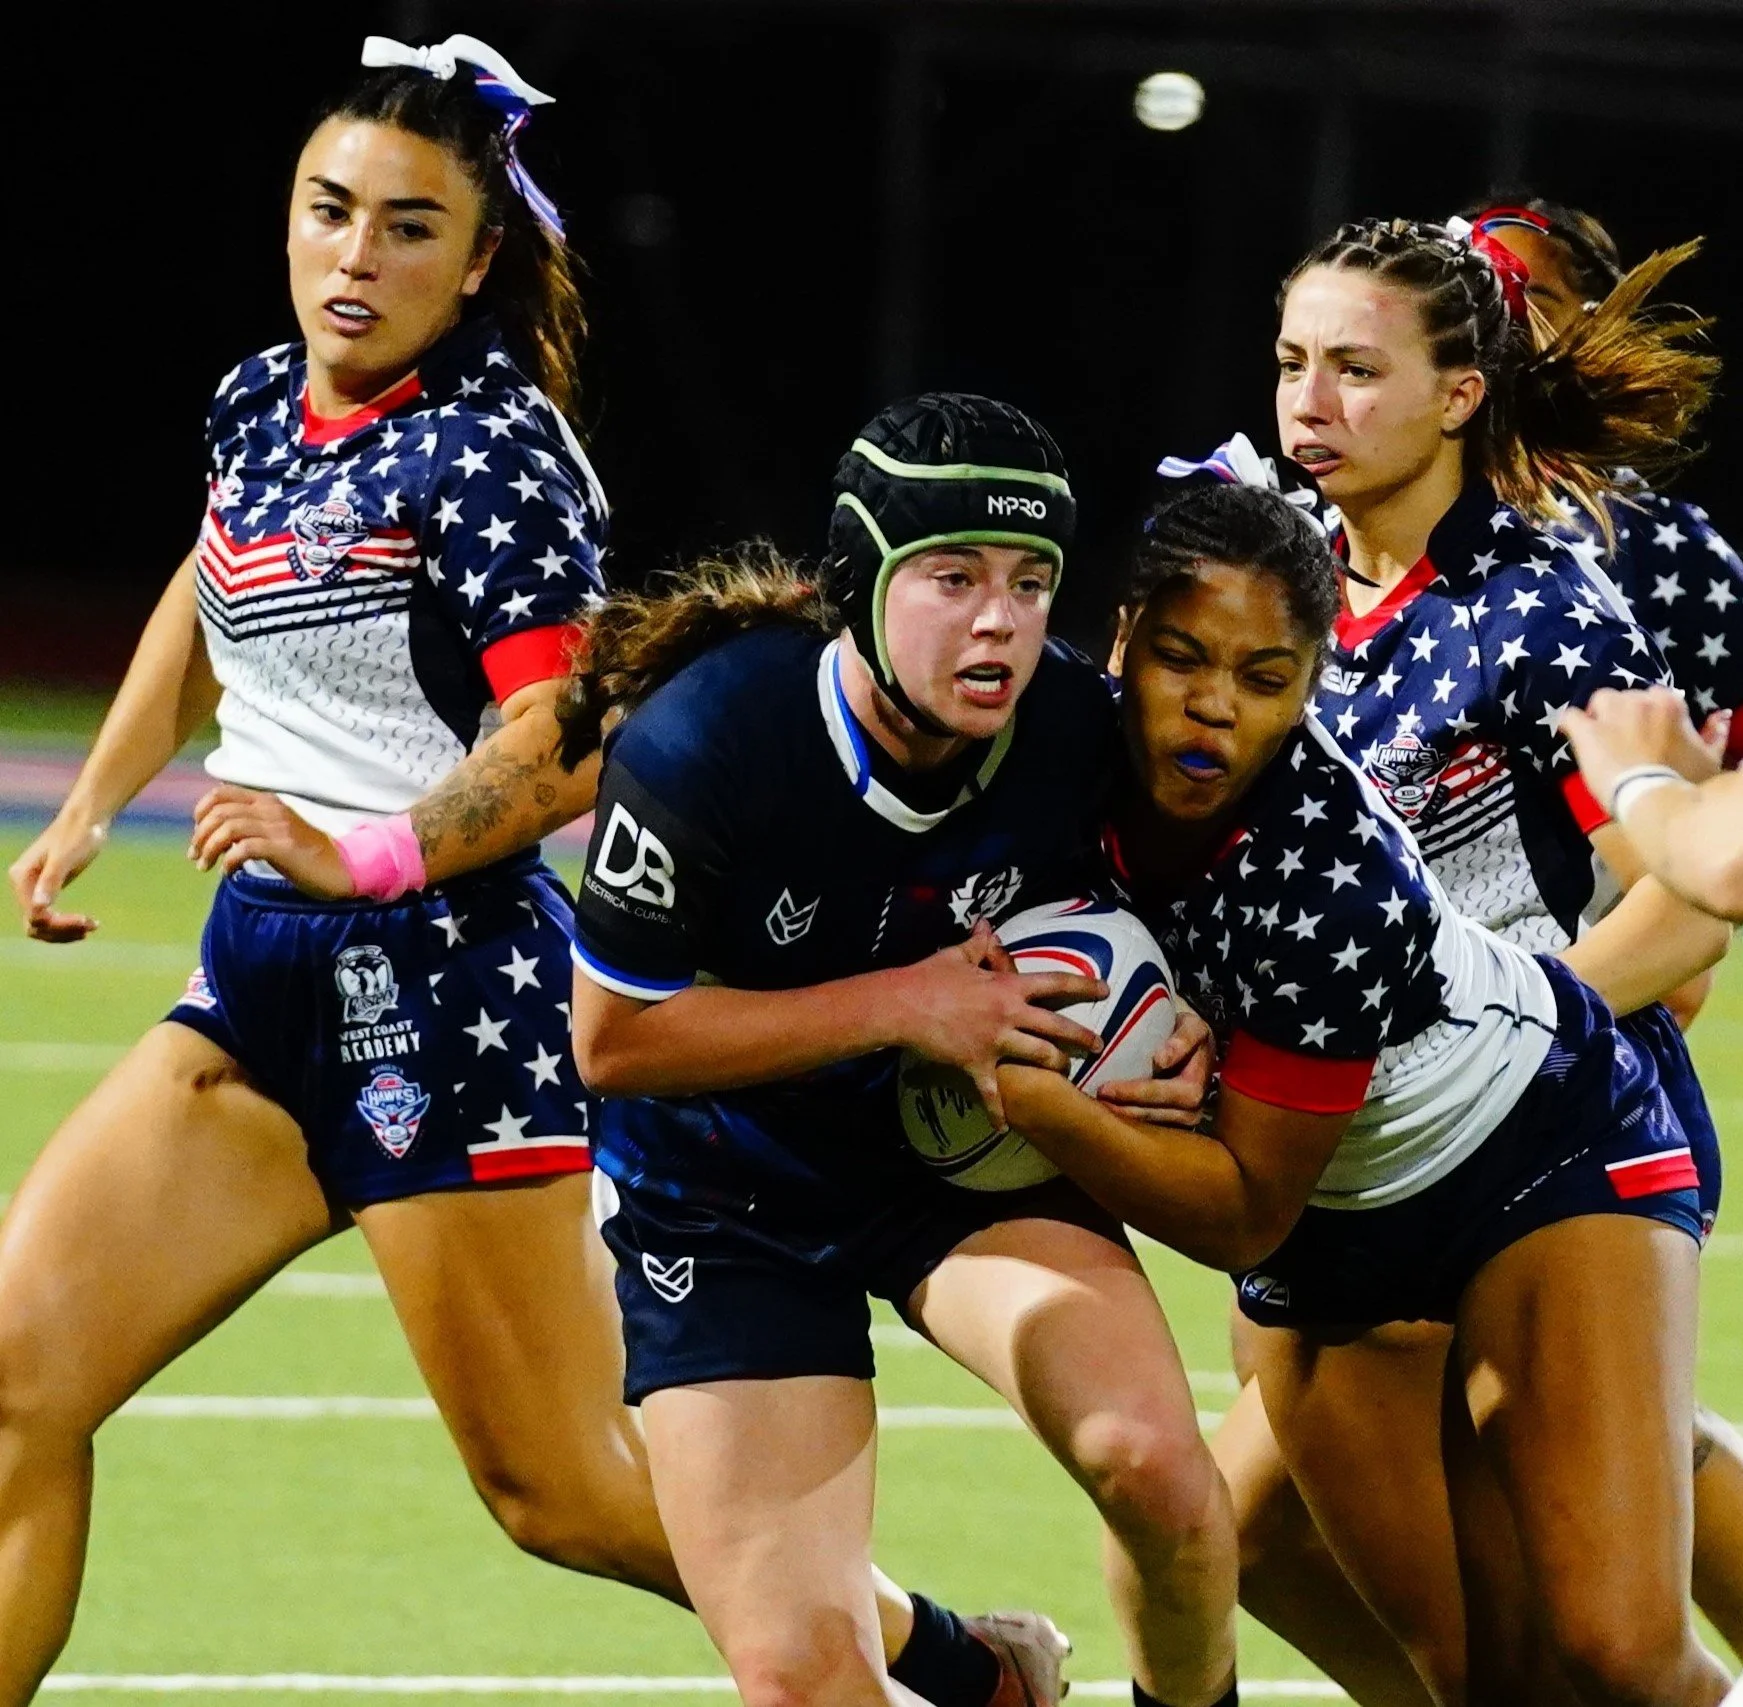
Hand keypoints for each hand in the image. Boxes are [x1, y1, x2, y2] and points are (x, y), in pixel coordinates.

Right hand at [8, 810, 107, 940]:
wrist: (87, 820)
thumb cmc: (78, 835)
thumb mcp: (66, 858)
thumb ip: (51, 882)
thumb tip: (38, 909)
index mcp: (22, 878)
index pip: (35, 916)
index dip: (59, 925)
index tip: (88, 921)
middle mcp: (23, 885)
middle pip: (35, 925)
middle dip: (62, 931)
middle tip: (91, 926)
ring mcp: (33, 889)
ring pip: (41, 925)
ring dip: (65, 932)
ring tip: (92, 927)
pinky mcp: (47, 889)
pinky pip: (50, 917)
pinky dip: (67, 924)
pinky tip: (89, 924)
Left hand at [189, 786, 355, 897]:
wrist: (340, 868)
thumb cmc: (306, 852)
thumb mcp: (277, 828)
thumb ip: (252, 822)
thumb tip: (218, 829)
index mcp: (267, 801)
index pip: (222, 793)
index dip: (201, 810)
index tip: (197, 832)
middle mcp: (270, 809)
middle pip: (219, 812)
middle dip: (200, 835)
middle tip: (194, 855)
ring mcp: (278, 828)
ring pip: (228, 828)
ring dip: (209, 849)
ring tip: (205, 866)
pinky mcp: (283, 848)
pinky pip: (245, 848)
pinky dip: (229, 860)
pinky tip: (228, 872)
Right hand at [891, 920, 1106, 1126]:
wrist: (903, 1006)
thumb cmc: (929, 977)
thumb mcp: (957, 957)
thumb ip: (979, 946)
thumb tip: (987, 927)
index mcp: (1008, 986)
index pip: (1055, 982)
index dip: (1084, 985)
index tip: (1106, 989)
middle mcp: (1010, 1014)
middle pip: (1057, 1026)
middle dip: (1082, 1036)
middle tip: (1098, 1044)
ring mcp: (996, 1042)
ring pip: (1039, 1056)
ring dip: (1056, 1066)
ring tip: (1066, 1072)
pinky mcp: (978, 1065)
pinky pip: (992, 1094)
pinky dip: (997, 1113)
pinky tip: (1003, 1129)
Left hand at [1094, 1001, 1214, 1126]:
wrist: (1192, 1044)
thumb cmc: (1189, 1033)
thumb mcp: (1193, 1026)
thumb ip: (1183, 1039)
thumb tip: (1161, 1060)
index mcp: (1197, 1086)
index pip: (1167, 1093)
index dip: (1139, 1092)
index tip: (1109, 1088)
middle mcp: (1193, 1108)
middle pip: (1156, 1112)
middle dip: (1126, 1105)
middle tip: (1099, 1095)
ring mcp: (1182, 1119)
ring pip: (1150, 1122)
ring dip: (1123, 1114)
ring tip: (1099, 1104)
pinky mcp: (1170, 1123)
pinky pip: (1147, 1125)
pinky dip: (1126, 1117)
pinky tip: (1107, 1108)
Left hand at [1560, 686, 1718, 810]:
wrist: (1655, 799)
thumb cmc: (1685, 781)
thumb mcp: (1709, 757)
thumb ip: (1714, 734)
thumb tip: (1720, 717)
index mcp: (1669, 704)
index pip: (1655, 696)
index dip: (1648, 713)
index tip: (1646, 731)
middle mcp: (1639, 701)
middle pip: (1626, 697)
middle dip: (1624, 713)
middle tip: (1624, 738)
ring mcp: (1611, 715)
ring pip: (1599, 700)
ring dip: (1598, 714)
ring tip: (1599, 734)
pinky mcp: (1587, 732)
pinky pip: (1570, 717)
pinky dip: (1569, 724)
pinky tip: (1572, 734)